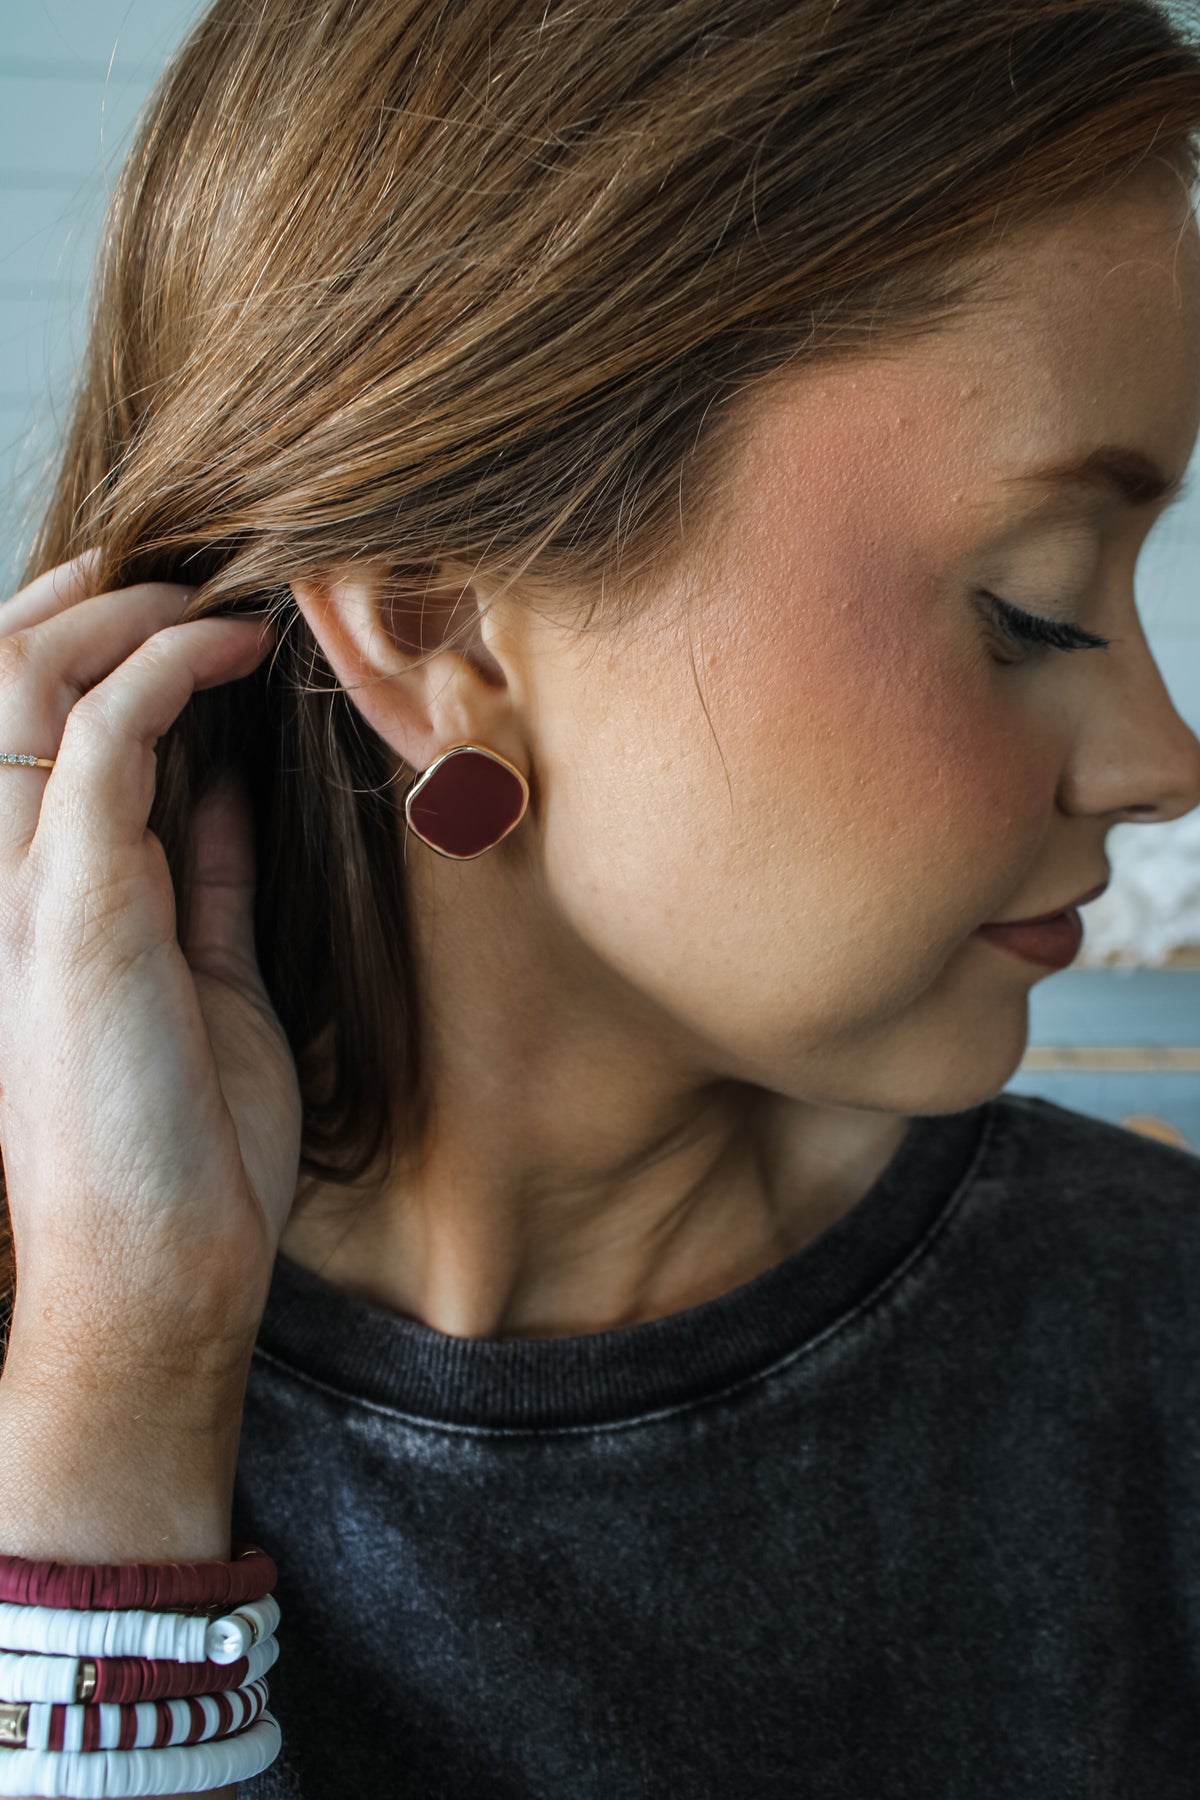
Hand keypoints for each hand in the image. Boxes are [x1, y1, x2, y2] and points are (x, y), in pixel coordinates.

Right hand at [0, 553, 302, 1375]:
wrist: (160, 1270)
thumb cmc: (183, 1133)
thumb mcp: (200, 967)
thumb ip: (202, 867)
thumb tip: (227, 776)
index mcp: (25, 884)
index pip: (17, 713)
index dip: (87, 632)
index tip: (184, 597)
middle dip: (86, 592)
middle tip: (187, 563)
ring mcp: (19, 890)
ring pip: (21, 679)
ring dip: (124, 610)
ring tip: (218, 593)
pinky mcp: (73, 915)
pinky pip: (95, 746)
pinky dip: (162, 672)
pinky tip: (234, 649)